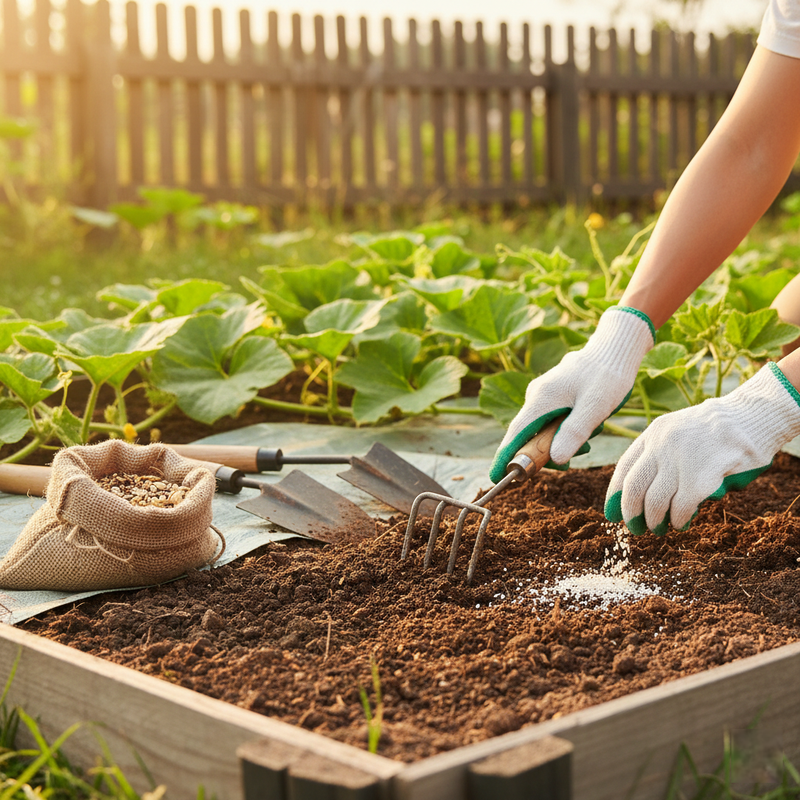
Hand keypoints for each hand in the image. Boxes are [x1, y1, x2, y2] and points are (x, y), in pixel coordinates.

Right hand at [489, 306, 654, 482]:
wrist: (615, 349)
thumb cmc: (607, 376)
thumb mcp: (595, 407)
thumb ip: (574, 433)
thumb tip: (555, 459)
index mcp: (541, 398)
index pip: (516, 433)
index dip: (505, 457)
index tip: (495, 476)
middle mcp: (536, 396)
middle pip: (529, 435)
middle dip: (545, 453)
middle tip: (572, 461)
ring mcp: (544, 395)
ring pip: (543, 429)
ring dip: (562, 441)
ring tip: (591, 436)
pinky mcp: (553, 395)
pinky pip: (551, 421)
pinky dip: (565, 430)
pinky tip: (588, 426)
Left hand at [605, 363, 799, 534]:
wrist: (751, 417)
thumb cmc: (716, 428)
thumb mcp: (677, 429)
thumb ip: (658, 451)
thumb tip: (641, 490)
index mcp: (653, 433)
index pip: (623, 469)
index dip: (615, 495)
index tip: (612, 513)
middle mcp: (661, 446)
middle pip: (633, 489)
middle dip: (630, 513)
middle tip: (635, 528)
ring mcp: (680, 461)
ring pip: (654, 502)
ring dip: (654, 521)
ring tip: (660, 528)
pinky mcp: (701, 477)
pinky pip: (680, 508)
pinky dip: (678, 520)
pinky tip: (681, 523)